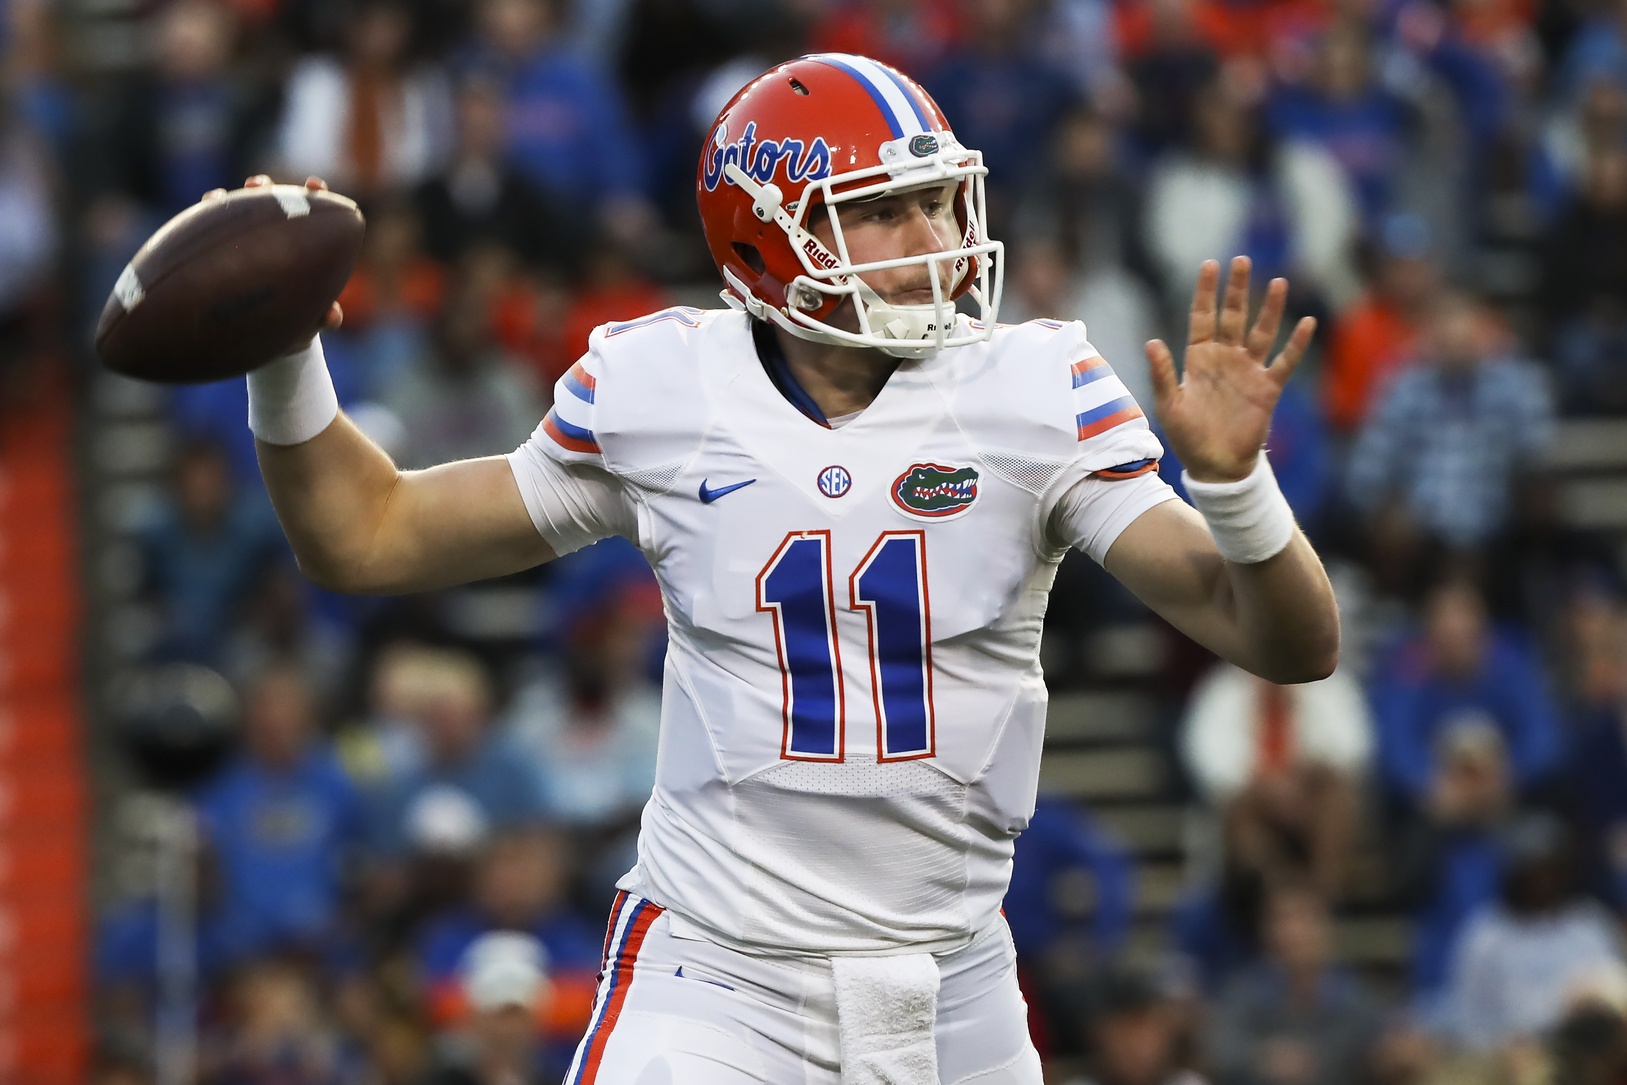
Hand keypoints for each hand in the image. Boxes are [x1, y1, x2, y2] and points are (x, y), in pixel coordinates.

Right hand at [204, 175, 344, 331]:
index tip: (314, 185)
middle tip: (259, 185)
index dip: (313, 194)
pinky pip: (211, 232)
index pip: (310, 212)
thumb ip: (323, 317)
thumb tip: (332, 316)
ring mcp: (245, 242)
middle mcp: (273, 237)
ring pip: (238, 215)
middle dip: (265, 190)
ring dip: (229, 202)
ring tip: (218, 197)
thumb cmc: (294, 322)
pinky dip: (208, 218)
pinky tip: (204, 210)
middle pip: (270, 204)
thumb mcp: (309, 320)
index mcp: (303, 246)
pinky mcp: (220, 252)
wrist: (265, 338)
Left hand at [1146, 256, 1314, 482]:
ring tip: (1277, 282)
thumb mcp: (1170, 405)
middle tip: (1242, 261)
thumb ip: (1162, 373)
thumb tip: (1151, 341)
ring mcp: (1248, 371)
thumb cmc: (1188, 436)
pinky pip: (1285, 361)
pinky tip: (1306, 322)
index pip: (1202, 317)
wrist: (1216, 466)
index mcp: (1198, 359)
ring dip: (1269, 309)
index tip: (1209, 265)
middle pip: (1233, 316)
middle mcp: (1225, 359)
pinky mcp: (1267, 388)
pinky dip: (1296, 343)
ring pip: (1261, 332)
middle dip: (1237, 290)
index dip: (1205, 293)